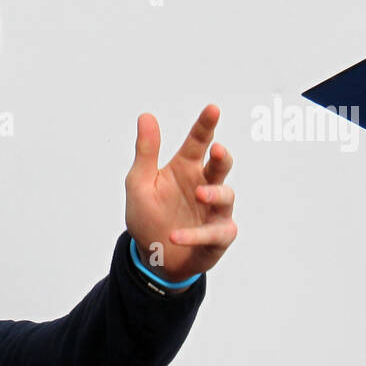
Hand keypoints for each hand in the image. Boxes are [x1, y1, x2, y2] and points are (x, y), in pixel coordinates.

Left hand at [124, 104, 236, 281]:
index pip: (198, 142)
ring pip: (225, 196)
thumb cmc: (148, 216)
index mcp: (185, 168)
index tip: (212, 109)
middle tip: (216, 150)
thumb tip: (146, 116)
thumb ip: (146, 152)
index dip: (205, 126)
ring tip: (200, 194)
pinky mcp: (217, 237)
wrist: (151, 256)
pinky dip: (195, 235)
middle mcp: (203, 185)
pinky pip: (213, 234)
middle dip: (221, 157)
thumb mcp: (139, 183)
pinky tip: (176, 235)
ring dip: (214, 194)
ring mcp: (214, 211)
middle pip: (220, 166)